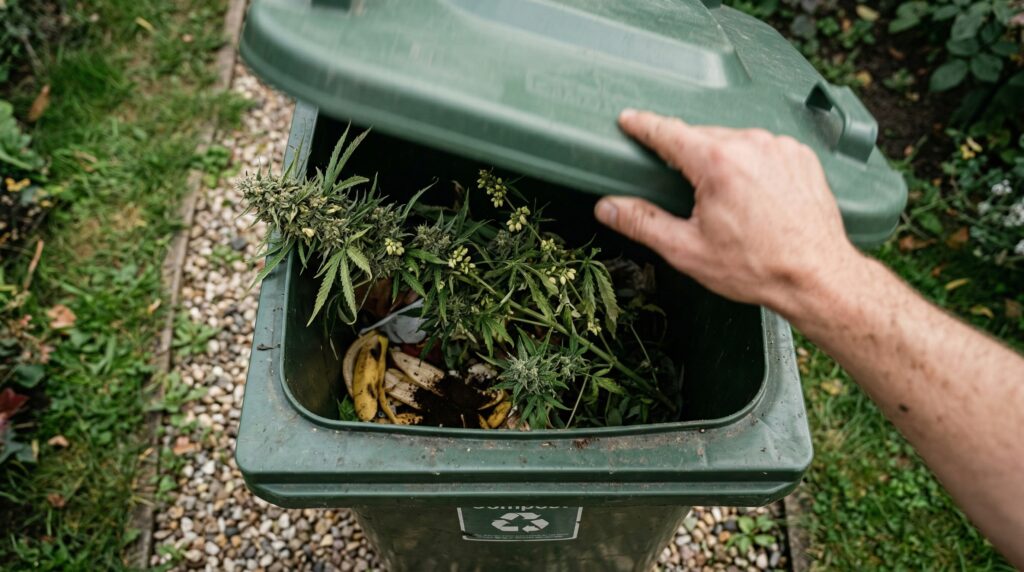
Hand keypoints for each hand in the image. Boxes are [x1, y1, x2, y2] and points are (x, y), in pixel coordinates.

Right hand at [595, 109, 862, 317]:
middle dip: (686, 156)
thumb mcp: (687, 250)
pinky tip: (752, 197)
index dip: (643, 125)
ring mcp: (780, 147)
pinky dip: (751, 165)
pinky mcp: (801, 156)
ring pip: (734, 142)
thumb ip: (642, 222)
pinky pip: (763, 150)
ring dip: (721, 161)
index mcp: (718, 162)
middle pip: (702, 138)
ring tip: (723, 202)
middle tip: (678, 185)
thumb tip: (607, 207)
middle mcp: (751, 144)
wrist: (817, 276)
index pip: (668, 131)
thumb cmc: (756, 267)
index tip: (628, 120)